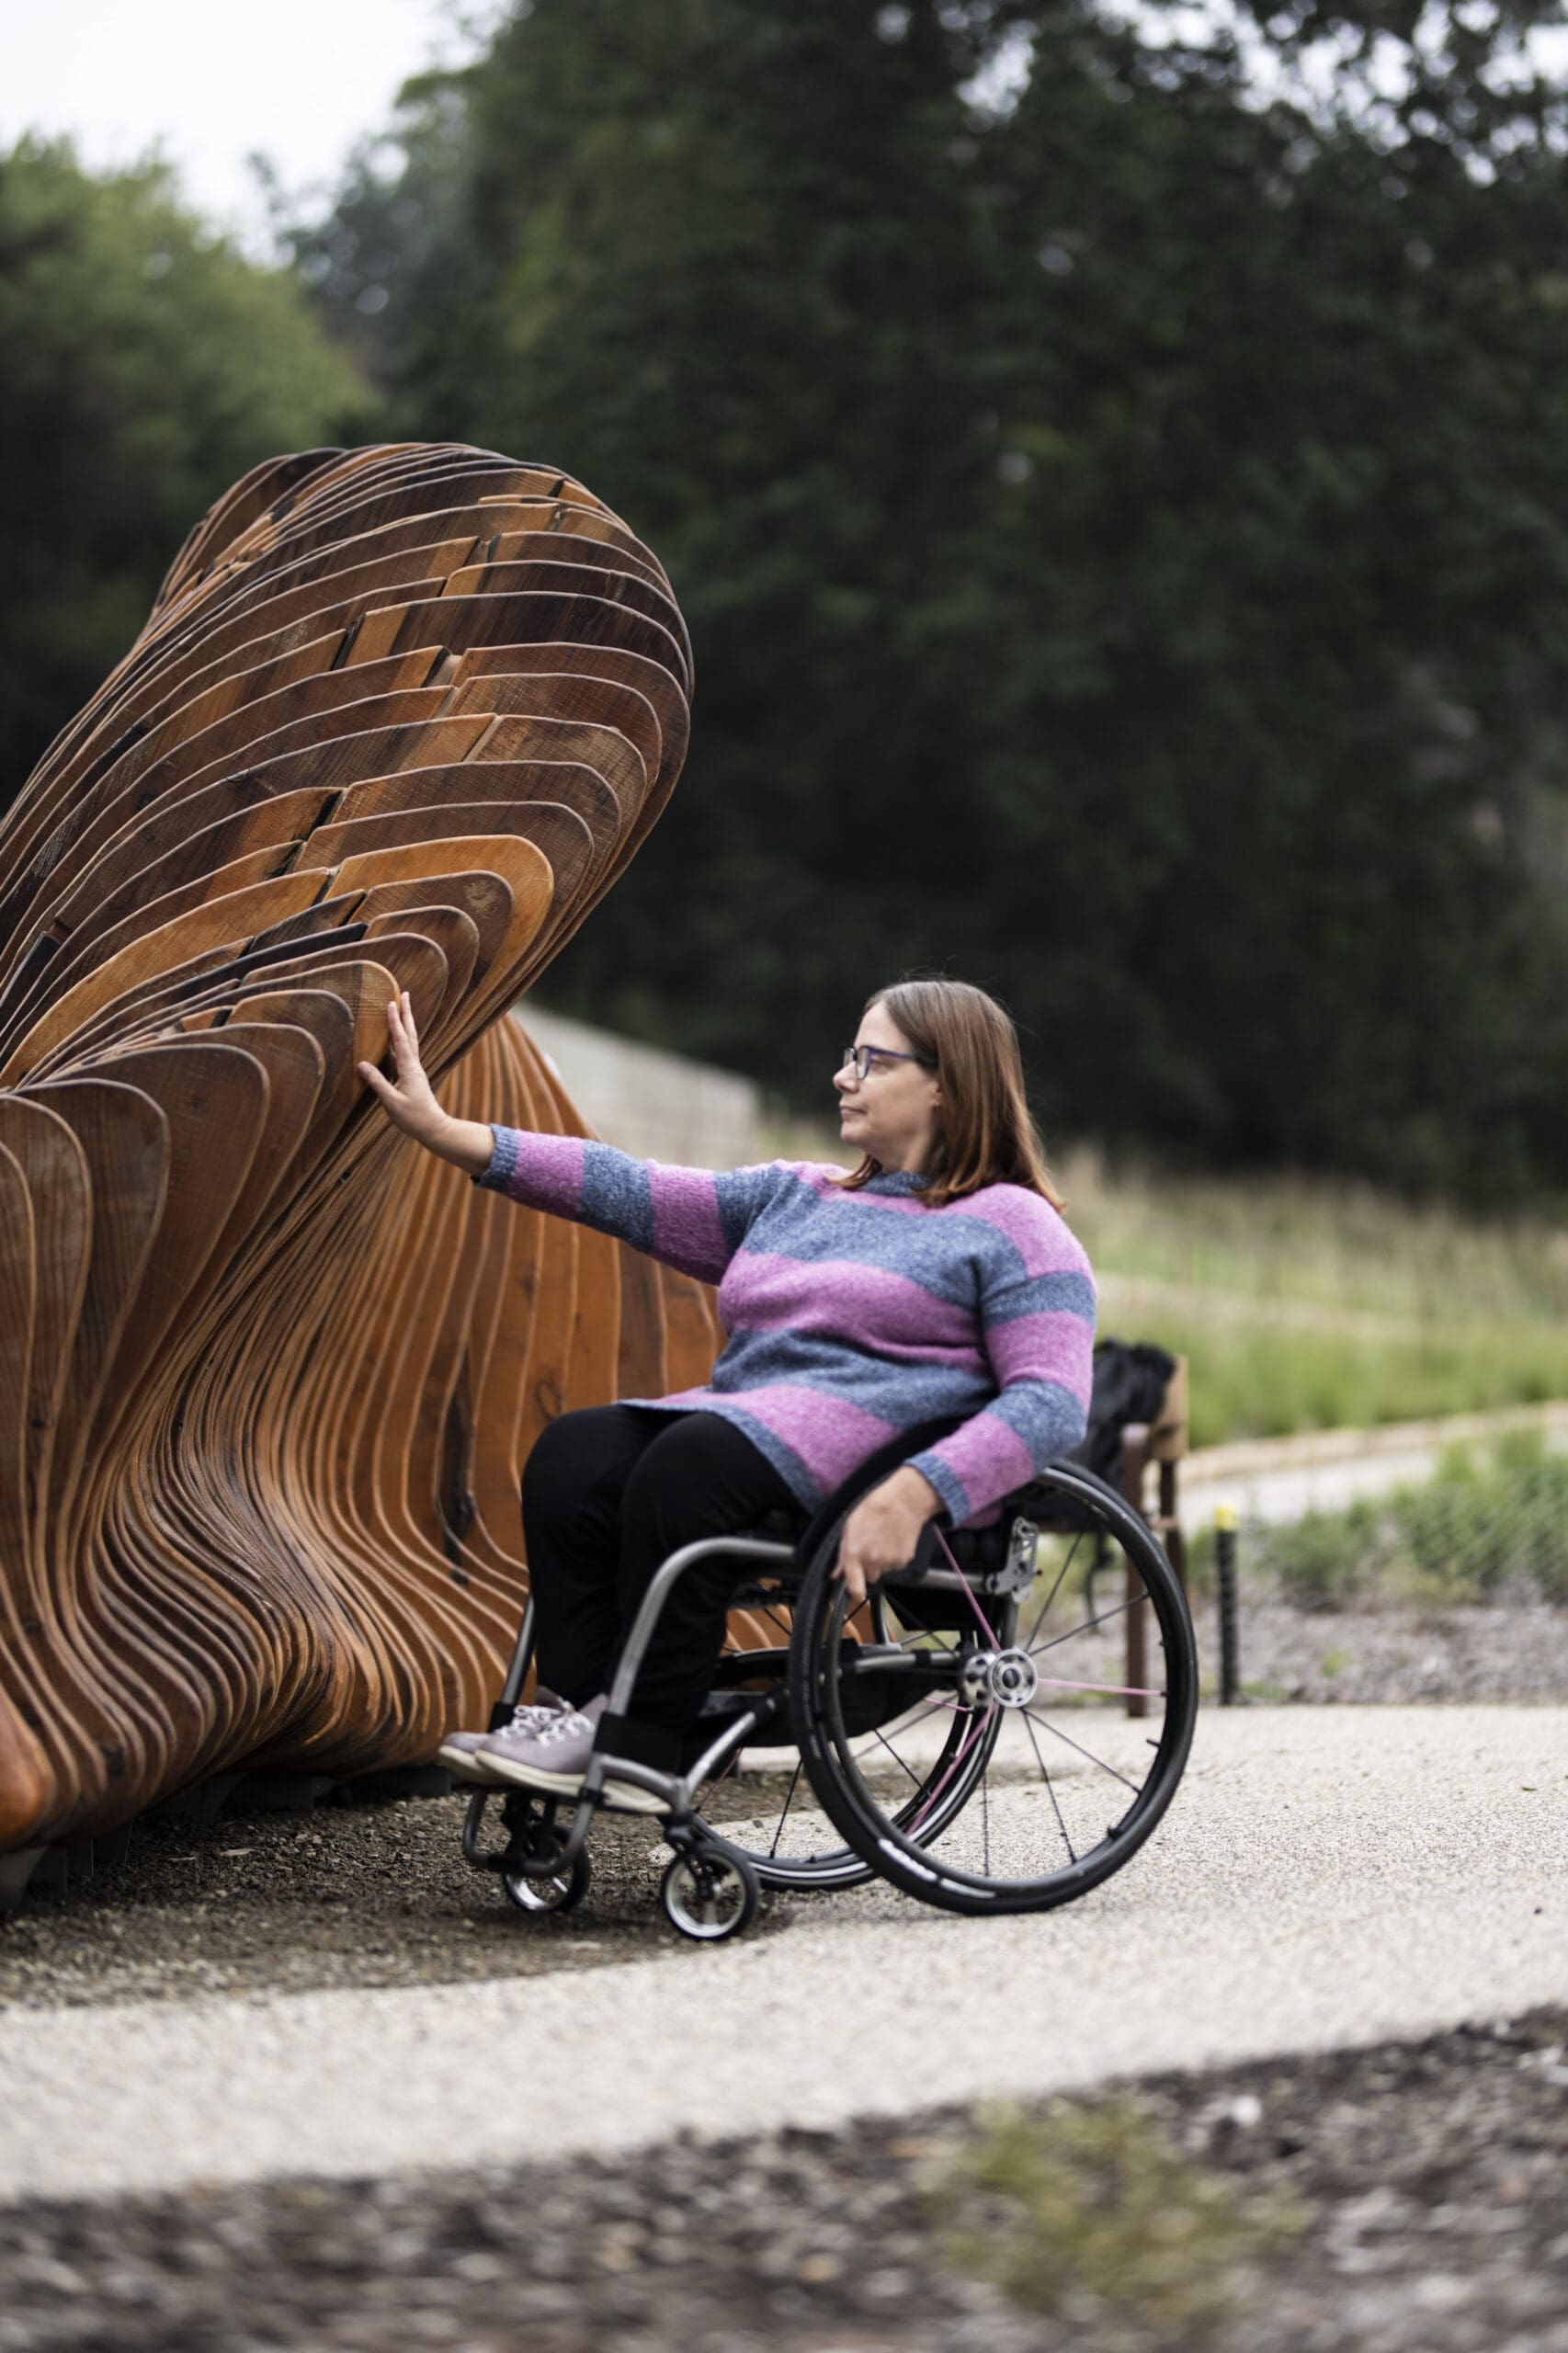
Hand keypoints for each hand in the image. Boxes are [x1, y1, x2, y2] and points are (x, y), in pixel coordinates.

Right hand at [357, 994, 494, 1171]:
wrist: (433, 1128)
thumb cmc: (413, 1117)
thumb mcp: (391, 1101)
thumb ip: (377, 1082)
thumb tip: (362, 1064)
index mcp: (409, 1068)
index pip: (400, 1039)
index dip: (395, 1021)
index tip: (392, 1002)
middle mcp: (413, 1065)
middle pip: (410, 1034)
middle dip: (406, 1013)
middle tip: (405, 993)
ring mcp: (413, 1070)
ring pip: (409, 1042)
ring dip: (404, 1024)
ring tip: (399, 1009)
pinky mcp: (411, 1076)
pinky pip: (403, 1054)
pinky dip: (399, 1041)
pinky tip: (391, 1039)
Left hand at [833, 1467, 942, 1607]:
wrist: (902, 1502)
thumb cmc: (875, 1508)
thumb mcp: (849, 1527)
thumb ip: (842, 1555)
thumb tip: (837, 1574)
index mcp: (855, 1554)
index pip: (854, 1588)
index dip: (854, 1593)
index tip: (855, 1591)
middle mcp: (872, 1561)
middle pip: (870, 1577)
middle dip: (869, 1568)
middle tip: (871, 1549)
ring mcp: (889, 1562)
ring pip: (883, 1571)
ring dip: (882, 1562)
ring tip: (883, 1541)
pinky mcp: (903, 1560)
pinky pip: (896, 1566)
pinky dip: (894, 1557)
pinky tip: (893, 1540)